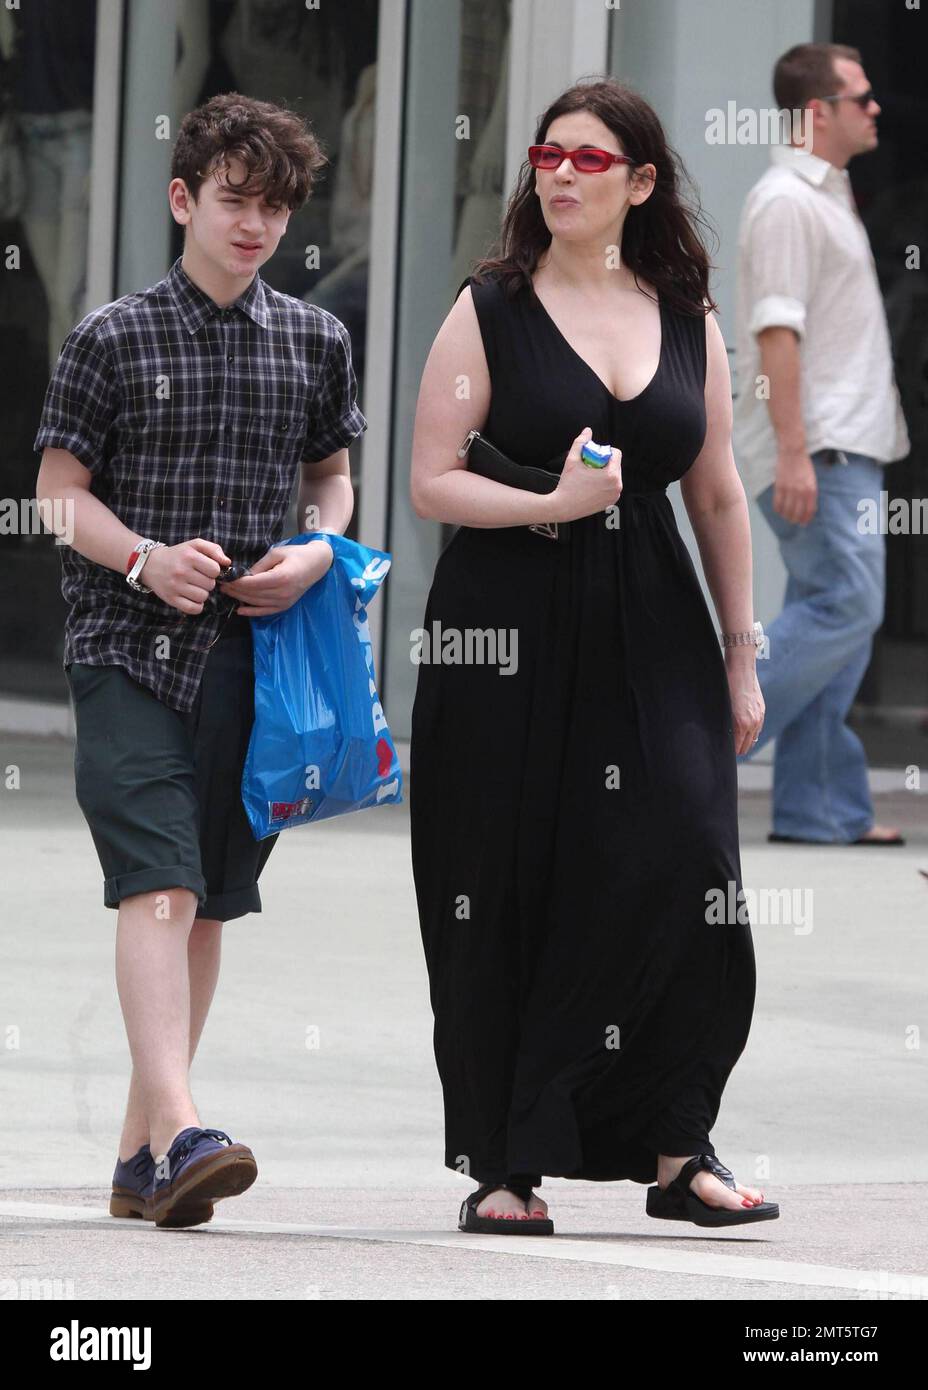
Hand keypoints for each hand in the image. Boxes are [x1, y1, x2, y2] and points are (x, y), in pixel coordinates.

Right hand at [142, 538, 231, 614]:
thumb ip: (214, 549)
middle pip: (210, 585)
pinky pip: (194, 609)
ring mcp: (175, 586)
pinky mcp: (171, 599)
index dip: (213, 570)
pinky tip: (192, 598)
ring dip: (202, 593)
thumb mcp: (194, 545)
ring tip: (193, 586)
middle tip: (197, 578)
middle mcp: (181, 571)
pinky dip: (196, 606)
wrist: (150, 564)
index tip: (205, 569)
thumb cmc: (178, 555)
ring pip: (203, 597)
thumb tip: (227, 562)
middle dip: (207, 582)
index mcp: (189, 556)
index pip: (215, 570)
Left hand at [219, 539, 333, 616]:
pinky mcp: (286, 606)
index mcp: (281, 577)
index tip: (225, 578)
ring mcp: (285, 601)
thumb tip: (243, 575)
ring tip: (227, 592)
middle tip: (222, 584)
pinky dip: (252, 612)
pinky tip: (240, 610)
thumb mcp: (276, 553)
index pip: (253, 583)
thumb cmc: (296, 554)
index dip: (237, 582)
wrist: (317, 564)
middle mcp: (283, 592)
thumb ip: (259, 566)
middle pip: (253, 594)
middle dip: (235, 590)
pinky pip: (266, 612)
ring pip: (257, 603)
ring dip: (240, 599)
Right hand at [547, 427, 622, 522]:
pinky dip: (605, 484)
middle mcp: (617, 486)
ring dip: (605, 473)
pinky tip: (592, 485)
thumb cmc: (568, 484)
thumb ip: (581, 443)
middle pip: (616, 465)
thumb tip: (587, 431)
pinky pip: (612, 487)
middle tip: (590, 466)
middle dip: (605, 462)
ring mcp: (615, 496)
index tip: (593, 456)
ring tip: (590, 476)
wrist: (563, 507)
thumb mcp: (572, 460)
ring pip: (614, 476)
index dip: (605, 451)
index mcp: (612, 475)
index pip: (616, 454)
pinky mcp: (611, 502)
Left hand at [727, 657, 764, 755]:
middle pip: (745, 748)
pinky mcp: (762, 711)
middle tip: (725, 748)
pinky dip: (749, 732)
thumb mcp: (721, 707)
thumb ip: (724, 724)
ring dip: (743, 742)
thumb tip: (720, 737)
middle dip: (736, 750)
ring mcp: (759, 717)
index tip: (721, 752)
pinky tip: (741, 728)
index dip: (728, 753)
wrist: (741, 669)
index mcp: (741, 723)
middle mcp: (753, 722)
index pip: (736, 748)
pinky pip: (757, 730)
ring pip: (752, 740)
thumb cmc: (726, 686)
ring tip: (733, 740)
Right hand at [772, 449, 816, 525]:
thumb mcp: (812, 480)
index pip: (809, 510)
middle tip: (793, 521)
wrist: (793, 453)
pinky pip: (777, 503)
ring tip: (786, 517)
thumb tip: (807, 507)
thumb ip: (810, 493)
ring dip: (786, 516)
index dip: (806, 519)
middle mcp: (801, 492)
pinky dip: (778, 510)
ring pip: (787, 510)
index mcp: (811, 490)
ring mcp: (789, 490)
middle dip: (795, 520)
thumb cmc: (804, 466)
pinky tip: (778, 510)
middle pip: (797, 513)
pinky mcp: (779, 487)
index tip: (803, 523)